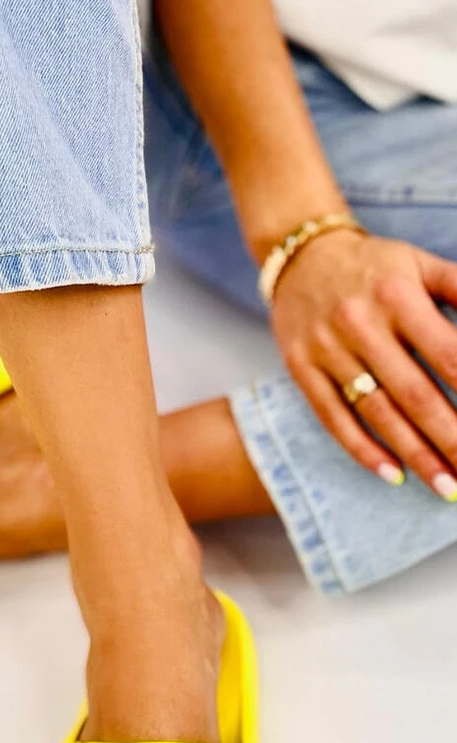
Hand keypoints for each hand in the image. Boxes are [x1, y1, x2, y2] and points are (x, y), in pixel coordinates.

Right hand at [270, 229, 456, 497]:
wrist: (301, 257)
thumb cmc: (375, 267)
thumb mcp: (422, 265)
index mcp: (398, 296)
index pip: (449, 355)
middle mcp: (361, 325)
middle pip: (415, 394)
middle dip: (451, 438)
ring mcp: (328, 351)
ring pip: (378, 413)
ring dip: (416, 454)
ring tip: (447, 486)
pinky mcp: (302, 370)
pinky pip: (334, 418)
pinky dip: (364, 450)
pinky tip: (393, 475)